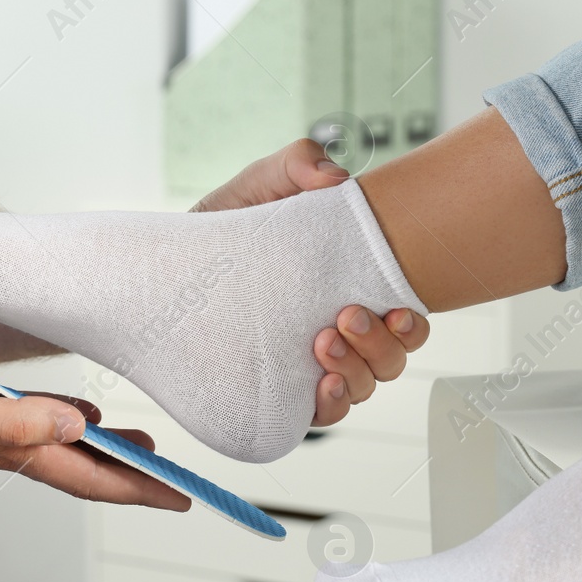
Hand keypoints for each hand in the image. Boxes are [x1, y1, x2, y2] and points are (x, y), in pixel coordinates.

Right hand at [0, 344, 188, 510]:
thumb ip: (14, 422)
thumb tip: (76, 429)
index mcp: (6, 450)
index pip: (88, 478)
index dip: (137, 489)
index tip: (181, 497)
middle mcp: (2, 446)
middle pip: (81, 469)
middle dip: (130, 476)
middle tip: (174, 478)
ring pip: (59, 447)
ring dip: (101, 452)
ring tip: (140, 447)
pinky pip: (30, 424)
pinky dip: (62, 423)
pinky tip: (75, 413)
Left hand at [193, 139, 430, 425]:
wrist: (170, 266)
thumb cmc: (226, 227)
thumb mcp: (262, 184)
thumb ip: (299, 165)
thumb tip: (335, 178)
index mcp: (349, 290)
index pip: (403, 320)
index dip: (411, 323)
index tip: (395, 308)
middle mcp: (338, 333)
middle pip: (391, 360)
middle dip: (381, 344)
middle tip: (345, 317)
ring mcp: (309, 366)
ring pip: (363, 388)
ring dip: (355, 372)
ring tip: (320, 344)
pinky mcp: (277, 390)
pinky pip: (320, 417)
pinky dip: (331, 406)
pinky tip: (318, 386)